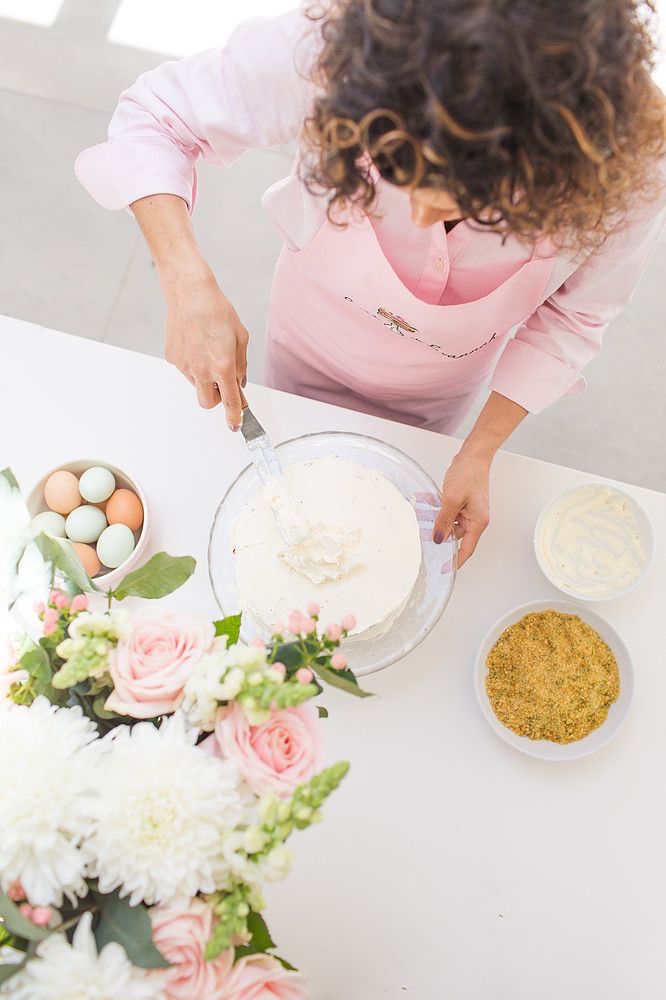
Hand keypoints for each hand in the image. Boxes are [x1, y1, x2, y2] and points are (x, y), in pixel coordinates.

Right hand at [163, 264, 248, 428]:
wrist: (190, 292)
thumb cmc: (217, 311)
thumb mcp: (241, 338)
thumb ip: (241, 365)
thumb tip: (239, 383)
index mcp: (222, 365)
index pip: (230, 401)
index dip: (234, 417)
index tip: (236, 425)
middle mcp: (201, 369)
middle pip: (208, 403)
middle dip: (217, 399)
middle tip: (222, 383)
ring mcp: (184, 365)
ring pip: (197, 385)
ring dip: (205, 377)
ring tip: (208, 350)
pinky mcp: (172, 357)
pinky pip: (186, 370)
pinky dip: (193, 364)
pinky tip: (196, 344)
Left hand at [433, 449, 490, 567]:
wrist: (473, 456)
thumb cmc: (469, 474)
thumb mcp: (452, 500)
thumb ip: (444, 521)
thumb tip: (438, 539)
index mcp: (478, 522)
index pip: (467, 548)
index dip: (455, 560)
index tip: (444, 569)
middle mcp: (474, 518)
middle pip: (455, 536)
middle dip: (438, 535)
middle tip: (422, 536)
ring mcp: (468, 511)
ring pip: (448, 523)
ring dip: (434, 520)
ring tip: (421, 516)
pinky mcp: (461, 503)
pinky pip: (446, 511)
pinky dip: (435, 508)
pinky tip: (423, 503)